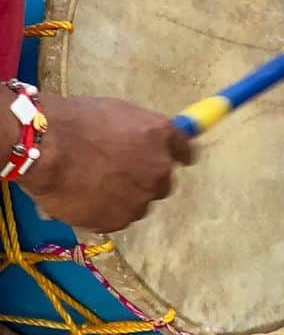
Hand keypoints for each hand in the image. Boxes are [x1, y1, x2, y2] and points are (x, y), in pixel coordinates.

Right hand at [20, 94, 193, 231]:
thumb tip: (147, 143)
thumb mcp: (118, 114)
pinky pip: (116, 219)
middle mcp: (159, 168)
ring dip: (124, 198)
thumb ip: (142, 132)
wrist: (46, 148)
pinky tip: (83, 199)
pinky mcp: (119, 220)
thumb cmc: (76, 121)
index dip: (178, 156)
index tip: (176, 160)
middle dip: (146, 179)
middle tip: (119, 174)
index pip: (185, 150)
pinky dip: (103, 212)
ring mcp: (141, 197)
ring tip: (94, 187)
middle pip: (163, 182)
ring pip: (138, 203)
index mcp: (162, 135)